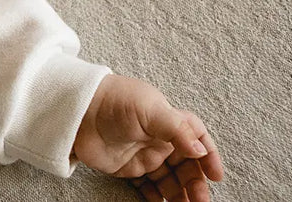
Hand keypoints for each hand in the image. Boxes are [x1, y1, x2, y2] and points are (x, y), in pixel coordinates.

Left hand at [74, 74, 223, 201]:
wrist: (76, 110)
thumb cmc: (114, 100)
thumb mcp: (149, 109)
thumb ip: (177, 129)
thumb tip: (199, 151)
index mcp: (169, 121)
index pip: (197, 139)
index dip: (209, 156)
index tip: (216, 176)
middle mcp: (159, 139)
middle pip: (186, 166)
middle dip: (196, 183)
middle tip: (200, 200)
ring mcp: (144, 155)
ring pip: (170, 180)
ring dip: (180, 194)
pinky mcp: (127, 168)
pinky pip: (147, 187)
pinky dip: (156, 197)